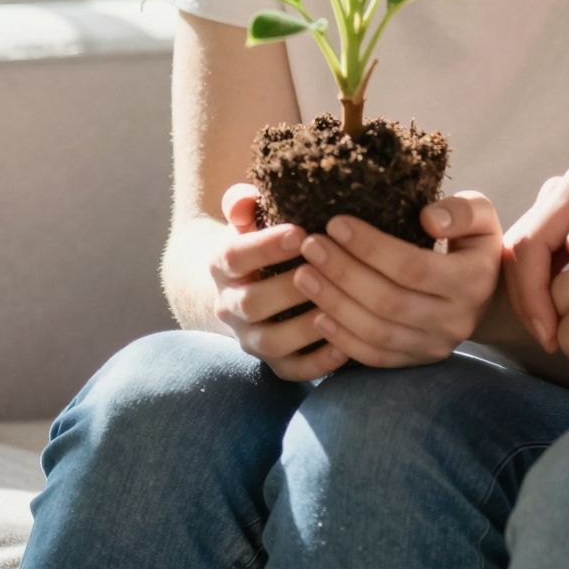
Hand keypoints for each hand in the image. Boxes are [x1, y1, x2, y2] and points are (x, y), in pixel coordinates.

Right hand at [210, 182, 344, 382]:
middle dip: (289, 287)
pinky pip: (293, 370)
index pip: (234, 257)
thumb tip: (244, 198)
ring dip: (304, 327)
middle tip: (325, 271)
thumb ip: (244, 204)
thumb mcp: (251, 219)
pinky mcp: (275, 363)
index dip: (265, 246)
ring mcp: (251, 339)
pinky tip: (346, 345)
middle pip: (251, 303)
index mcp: (222, 266)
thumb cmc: (264, 241)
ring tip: (336, 308)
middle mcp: (229, 306)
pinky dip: (318, 362)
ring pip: (271, 342)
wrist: (250, 284)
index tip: (300, 232)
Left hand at [288, 192, 504, 367]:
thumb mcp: (479, 216)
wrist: (485, 292)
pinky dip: (342, 339)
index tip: (335, 223)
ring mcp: (435, 346)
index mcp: (474, 280)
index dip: (371, 247)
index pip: (413, 267)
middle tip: (310, 246)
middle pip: (389, 302)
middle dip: (343, 273)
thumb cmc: (470, 242)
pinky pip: (374, 357)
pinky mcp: (416, 361)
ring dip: (335, 304)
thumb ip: (461, 211)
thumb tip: (428, 219)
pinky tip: (317, 315)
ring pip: (376, 332)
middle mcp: (457, 320)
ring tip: (303, 275)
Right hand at [503, 164, 568, 352]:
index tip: (551, 333)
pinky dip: (548, 292)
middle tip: (553, 344)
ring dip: (535, 298)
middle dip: (528, 299)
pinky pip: (545, 259)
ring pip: (527, 256)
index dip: (532, 292)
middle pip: (521, 248)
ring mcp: (568, 207)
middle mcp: (568, 189)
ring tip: (561, 338)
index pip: (532, 240)